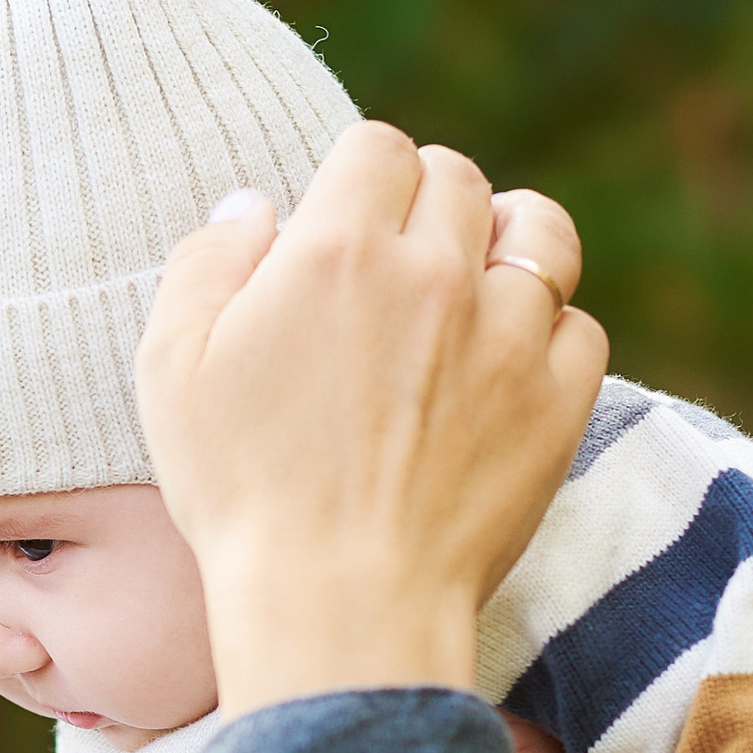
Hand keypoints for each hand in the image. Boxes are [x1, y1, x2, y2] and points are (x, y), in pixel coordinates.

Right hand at [136, 122, 604, 715]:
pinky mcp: (557, 404)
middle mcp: (436, 273)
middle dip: (429, 203)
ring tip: (480, 285)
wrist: (340, 606)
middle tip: (403, 260)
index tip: (347, 219)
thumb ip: (207, 263)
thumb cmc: (241, 493)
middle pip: (460, 178)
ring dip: (509, 246)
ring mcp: (508, 337)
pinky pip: (580, 328)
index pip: (377, 147)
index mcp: (338, 247)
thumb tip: (255, 208)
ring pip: (540, 237)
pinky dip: (549, 336)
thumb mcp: (172, 368)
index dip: (359, 176)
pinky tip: (508, 368)